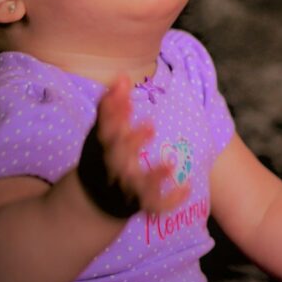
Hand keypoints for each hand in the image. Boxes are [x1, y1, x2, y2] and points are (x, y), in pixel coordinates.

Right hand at [77, 74, 189, 217]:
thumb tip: (122, 75)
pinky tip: (188, 187)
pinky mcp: (141, 204)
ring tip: (171, 164)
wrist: (94, 201)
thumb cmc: (102, 157)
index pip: (105, 134)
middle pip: (118, 158)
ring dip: (154, 176)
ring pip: (138, 186)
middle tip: (151, 124)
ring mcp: (127, 190)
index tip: (128, 101)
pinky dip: (171, 200)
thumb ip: (112, 106)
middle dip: (132, 142)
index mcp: (102, 153)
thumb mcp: (102, 133)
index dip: (114, 117)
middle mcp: (113, 172)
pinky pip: (156, 206)